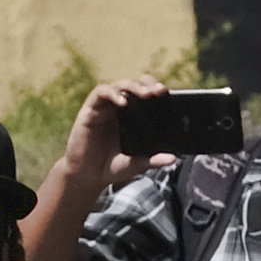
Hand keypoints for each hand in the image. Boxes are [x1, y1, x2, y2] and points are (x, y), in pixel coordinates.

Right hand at [50, 75, 169, 199]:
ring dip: (132, 85)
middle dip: (147, 83)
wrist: (87, 176)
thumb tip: (173, 159)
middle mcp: (118, 108)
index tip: (166, 92)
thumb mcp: (136, 165)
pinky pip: (101, 93)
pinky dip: (113, 93)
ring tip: (145, 94)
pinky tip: (122, 102)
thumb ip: (153, 160)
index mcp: (133, 116)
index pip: (146, 92)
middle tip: (157, 91)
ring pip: (119, 84)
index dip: (155, 88)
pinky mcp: (90, 110)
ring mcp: (104, 108)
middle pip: (134, 83)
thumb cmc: (111, 167)